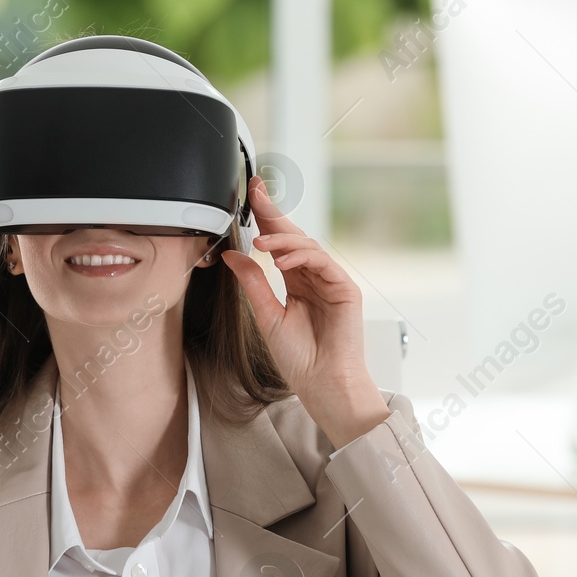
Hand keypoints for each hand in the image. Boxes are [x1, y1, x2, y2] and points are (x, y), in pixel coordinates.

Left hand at [220, 176, 390, 448]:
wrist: (322, 383)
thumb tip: (232, 255)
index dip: (266, 218)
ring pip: (308, 245)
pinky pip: (323, 262)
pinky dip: (302, 257)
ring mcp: (331, 281)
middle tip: (257, 193)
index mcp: (296, 282)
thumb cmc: (299, 358)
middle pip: (294, 236)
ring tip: (260, 244)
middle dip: (275, 213)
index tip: (251, 195)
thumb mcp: (265, 315)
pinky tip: (282, 261)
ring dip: (283, 240)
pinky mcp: (345, 288)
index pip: (279, 243)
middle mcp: (314, 277)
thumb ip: (252, 282)